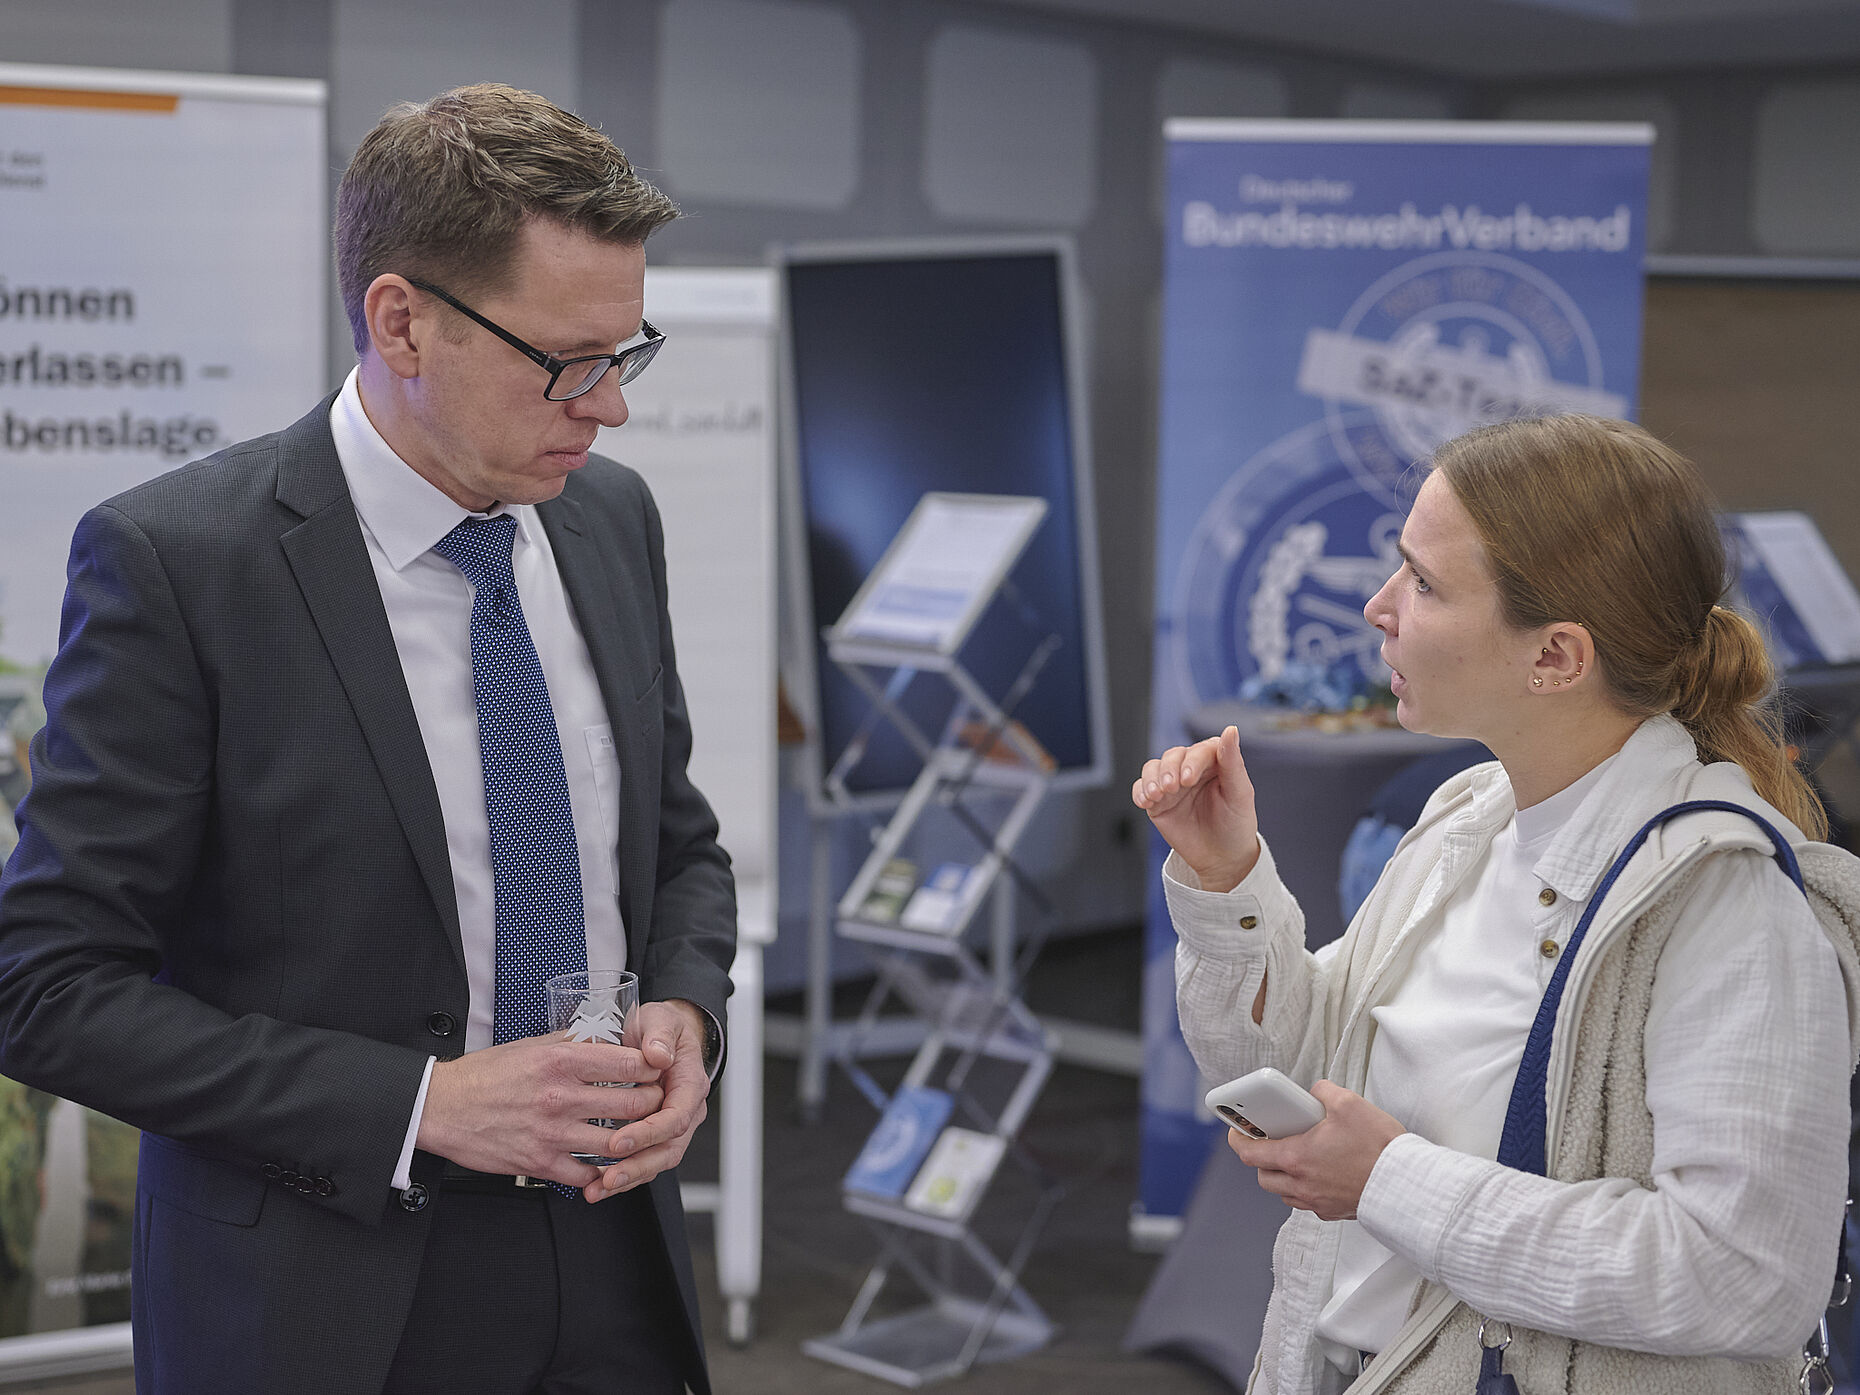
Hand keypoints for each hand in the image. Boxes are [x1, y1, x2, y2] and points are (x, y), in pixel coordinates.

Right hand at [416, 1032, 666, 1191]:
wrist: (442, 1108)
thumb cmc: (486, 1074)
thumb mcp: (531, 1046)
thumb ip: (571, 1042)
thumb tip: (606, 1034)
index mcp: (561, 1061)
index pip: (629, 1063)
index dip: (652, 1068)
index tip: (658, 1070)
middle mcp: (561, 1097)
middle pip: (633, 1104)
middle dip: (653, 1104)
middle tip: (658, 1104)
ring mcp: (552, 1133)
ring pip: (617, 1143)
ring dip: (634, 1140)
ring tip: (640, 1134)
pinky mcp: (540, 1162)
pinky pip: (587, 1174)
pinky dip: (601, 1171)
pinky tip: (606, 1163)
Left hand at [590, 999, 712, 1200]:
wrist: (658, 1034)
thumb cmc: (659, 1027)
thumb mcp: (660, 1019)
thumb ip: (660, 1034)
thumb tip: (658, 1056)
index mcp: (690, 1083)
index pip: (676, 1116)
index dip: (649, 1132)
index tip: (620, 1140)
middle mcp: (685, 1109)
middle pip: (668, 1148)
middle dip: (638, 1166)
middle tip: (608, 1177)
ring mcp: (670, 1126)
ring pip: (656, 1161)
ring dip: (628, 1178)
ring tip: (597, 1189)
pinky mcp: (653, 1135)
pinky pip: (642, 1161)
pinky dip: (622, 1176)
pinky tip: (596, 1187)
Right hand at [1131, 725, 1260, 890]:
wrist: (1222, 859)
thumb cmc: (1236, 826)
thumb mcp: (1240, 794)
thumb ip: (1233, 762)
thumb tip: (1231, 730)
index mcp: (1215, 763)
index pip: (1200, 749)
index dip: (1192, 760)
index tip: (1189, 778)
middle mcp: (1191, 770)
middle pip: (1173, 755)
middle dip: (1169, 769)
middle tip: (1172, 788)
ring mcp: (1173, 786)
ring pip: (1154, 768)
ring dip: (1152, 778)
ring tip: (1157, 794)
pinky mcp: (1158, 802)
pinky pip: (1141, 788)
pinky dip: (1140, 791)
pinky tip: (1146, 801)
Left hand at [1226, 1081, 1404, 1220]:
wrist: (1407, 1184)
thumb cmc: (1380, 1148)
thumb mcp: (1349, 1104)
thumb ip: (1323, 1092)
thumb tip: (1315, 1093)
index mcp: (1297, 1158)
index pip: (1250, 1153)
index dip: (1237, 1140)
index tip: (1236, 1130)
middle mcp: (1302, 1185)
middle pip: (1264, 1177)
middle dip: (1261, 1159)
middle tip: (1271, 1141)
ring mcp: (1318, 1202)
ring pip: (1285, 1193)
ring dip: (1283, 1175)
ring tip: (1297, 1155)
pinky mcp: (1335, 1211)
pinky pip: (1308, 1201)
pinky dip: (1306, 1187)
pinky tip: (1321, 1171)